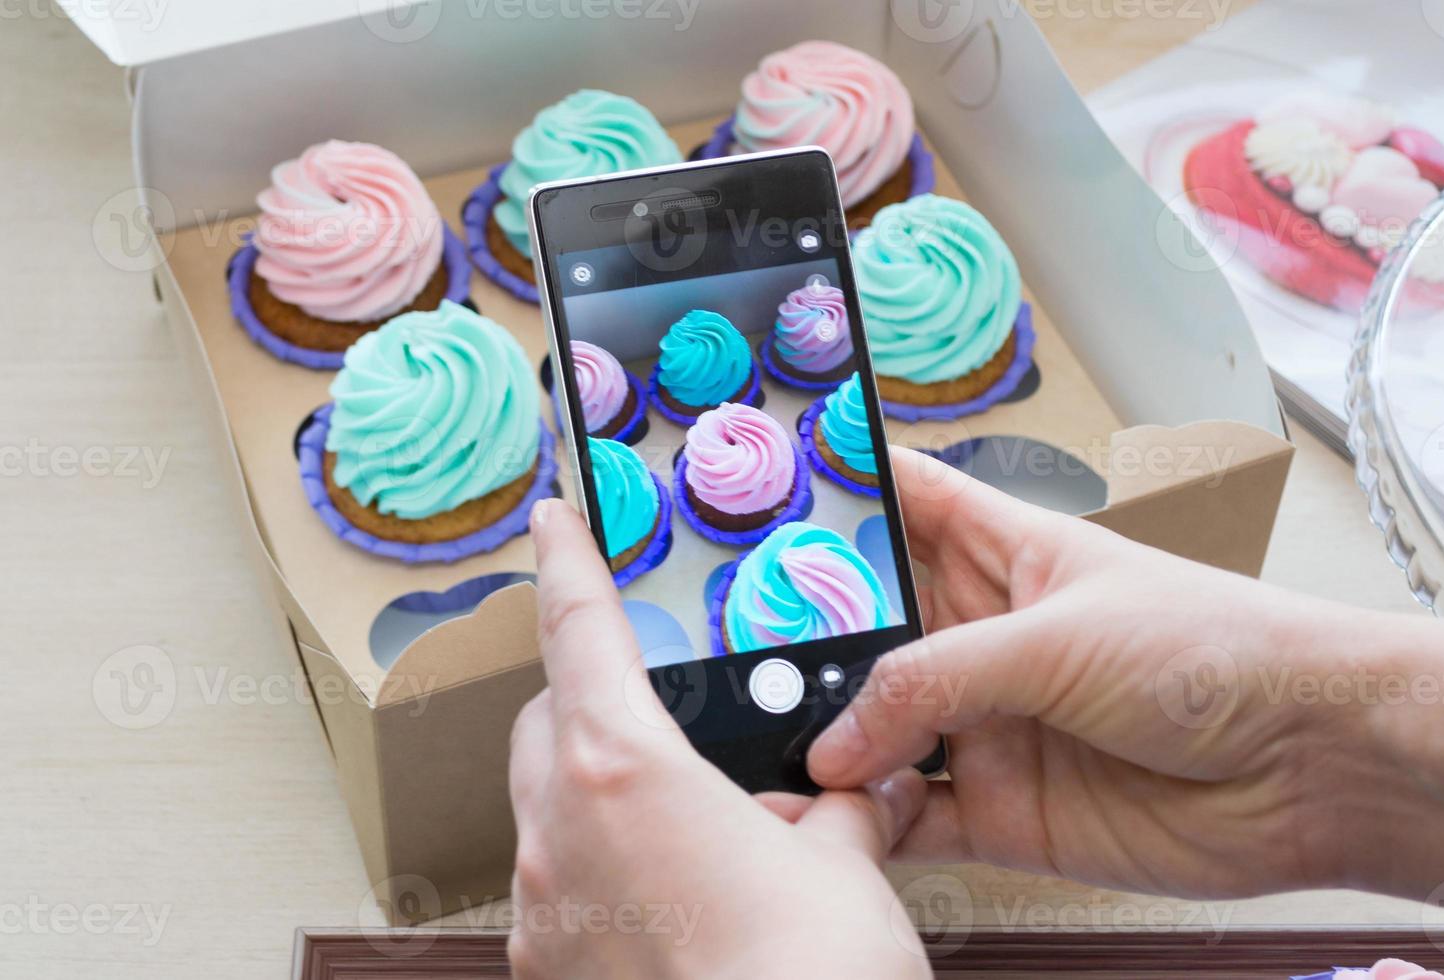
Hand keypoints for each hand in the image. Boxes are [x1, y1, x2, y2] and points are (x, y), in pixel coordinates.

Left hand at [507, 497, 933, 979]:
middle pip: (547, 723)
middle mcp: (559, 833)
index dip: (567, 561)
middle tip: (659, 713)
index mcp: (622, 770)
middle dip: (590, 700)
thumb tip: (862, 795)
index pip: (579, 631)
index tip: (553, 518)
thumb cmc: (811, 976)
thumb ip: (841, 810)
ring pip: (547, 810)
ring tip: (690, 828)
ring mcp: (543, 912)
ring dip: (600, 796)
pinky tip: (672, 904)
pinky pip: (558, 890)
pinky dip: (600, 871)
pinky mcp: (549, 973)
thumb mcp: (845, 866)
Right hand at [808, 447, 1443, 900]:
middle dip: (804, 641)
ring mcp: (990, 726)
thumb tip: (840, 737)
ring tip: (765, 738)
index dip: (836, 490)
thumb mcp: (1056, 637)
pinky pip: (910, 816)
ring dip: (827, 738)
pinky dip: (868, 820)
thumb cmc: (1214, 651)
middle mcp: (984, 638)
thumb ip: (937, 680)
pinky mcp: (1003, 810)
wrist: (1309, 769)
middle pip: (868, 630)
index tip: (759, 490)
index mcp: (1004, 555)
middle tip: (731, 651)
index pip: (903, 502)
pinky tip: (834, 813)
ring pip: (876, 728)